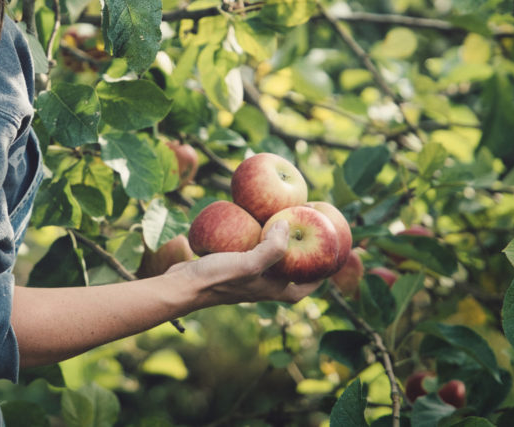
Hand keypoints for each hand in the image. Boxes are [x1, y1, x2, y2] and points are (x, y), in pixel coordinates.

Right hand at [166, 219, 322, 307]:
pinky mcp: (230, 266)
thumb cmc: (218, 279)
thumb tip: (287, 225)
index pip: (304, 288)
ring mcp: (245, 276)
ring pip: (268, 261)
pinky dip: (254, 239)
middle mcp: (261, 285)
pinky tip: (251, 222)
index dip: (319, 276)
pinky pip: (249, 251)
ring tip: (284, 224)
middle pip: (288, 272)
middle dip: (300, 256)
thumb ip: (272, 248)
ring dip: (277, 246)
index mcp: (271, 290)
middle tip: (309, 233)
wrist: (183, 285)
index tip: (329, 259)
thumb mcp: (249, 264)